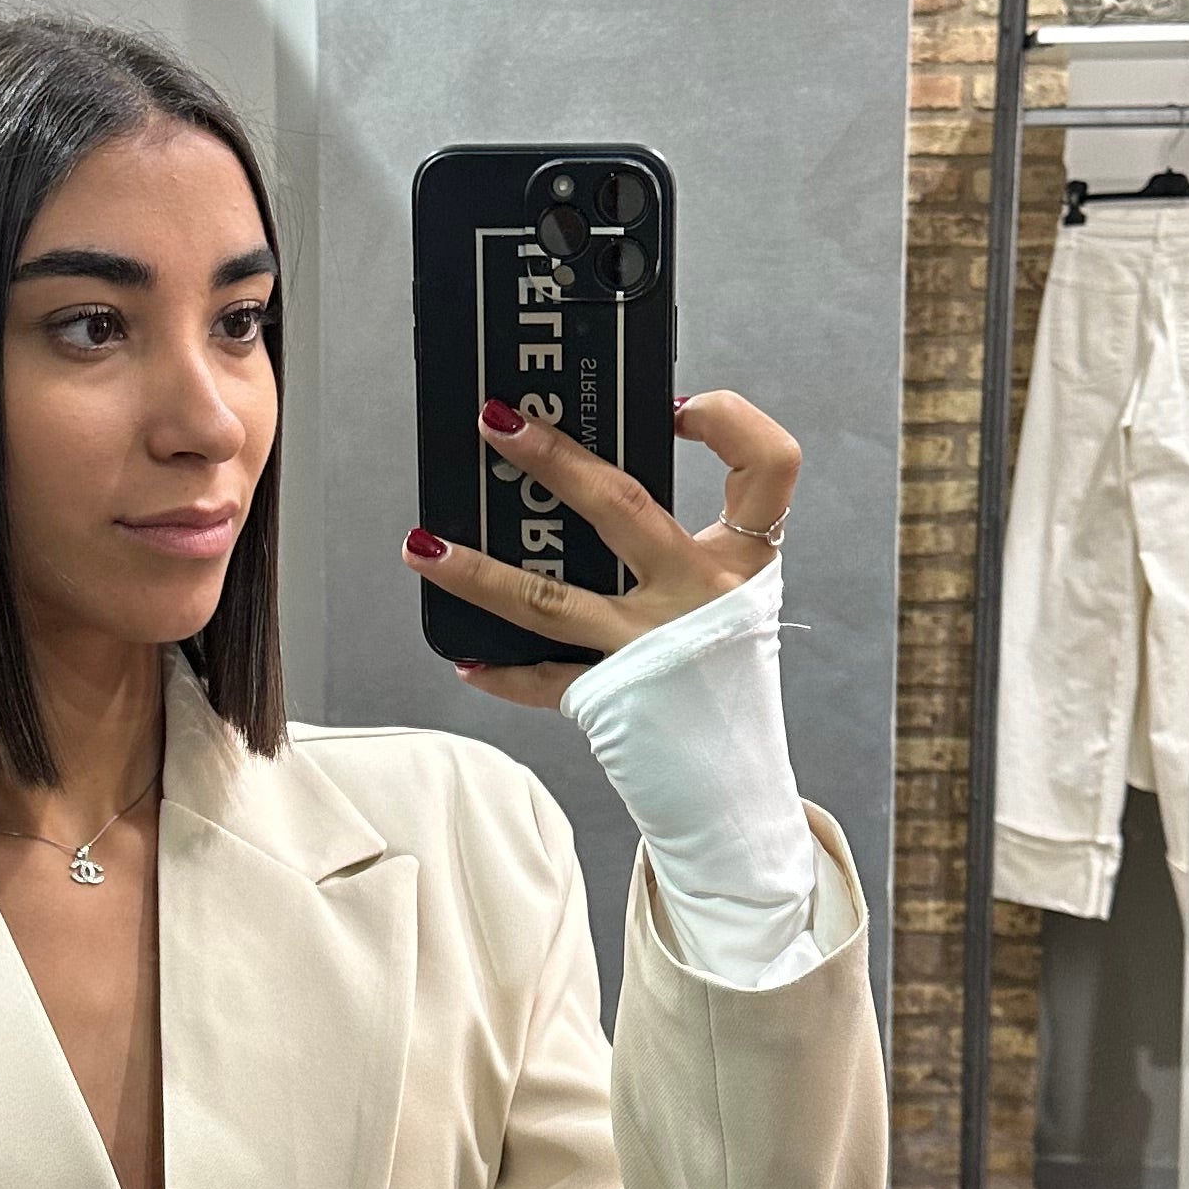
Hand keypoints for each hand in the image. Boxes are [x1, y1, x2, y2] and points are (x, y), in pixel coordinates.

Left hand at [403, 386, 798, 714]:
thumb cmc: (721, 674)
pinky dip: (501, 670)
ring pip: (550, 599)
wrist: (732, 782)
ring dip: (478, 571)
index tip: (675, 406)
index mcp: (742, 560)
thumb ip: (676, 539)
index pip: (767, 464)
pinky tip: (464, 658)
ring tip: (420, 547)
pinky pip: (544, 679)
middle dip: (553, 459)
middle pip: (624, 506)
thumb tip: (576, 479)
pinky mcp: (613, 699)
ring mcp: (651, 647)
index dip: (728, 420)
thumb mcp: (726, 594)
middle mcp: (700, 595)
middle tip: (494, 422)